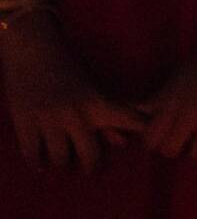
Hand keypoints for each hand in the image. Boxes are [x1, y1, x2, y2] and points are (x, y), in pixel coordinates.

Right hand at [0, 13, 144, 170]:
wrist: (33, 48)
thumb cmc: (66, 66)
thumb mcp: (92, 88)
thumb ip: (107, 115)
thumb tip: (123, 144)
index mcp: (97, 103)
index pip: (128, 121)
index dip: (140, 133)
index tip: (149, 145)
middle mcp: (75, 114)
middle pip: (89, 154)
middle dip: (90, 165)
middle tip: (88, 170)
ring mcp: (49, 120)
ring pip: (60, 158)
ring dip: (61, 163)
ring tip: (62, 163)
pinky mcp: (25, 122)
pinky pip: (32, 153)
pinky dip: (37, 163)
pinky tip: (41, 166)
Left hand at [140, 11, 196, 167]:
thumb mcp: (175, 78)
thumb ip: (157, 99)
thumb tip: (137, 112)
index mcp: (171, 103)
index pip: (150, 139)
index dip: (155, 142)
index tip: (163, 139)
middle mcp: (188, 114)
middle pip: (171, 151)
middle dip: (176, 150)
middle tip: (185, 145)